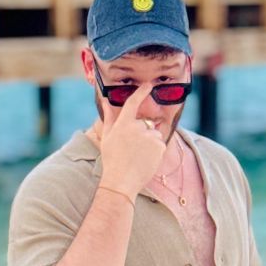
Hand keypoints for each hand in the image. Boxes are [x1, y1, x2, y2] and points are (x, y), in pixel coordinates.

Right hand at [97, 82, 166, 198]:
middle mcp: (137, 127)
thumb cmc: (112, 159)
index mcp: (123, 123)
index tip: (149, 85)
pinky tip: (146, 160)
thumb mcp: (108, 137)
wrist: (121, 180)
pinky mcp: (160, 146)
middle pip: (145, 124)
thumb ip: (109, 117)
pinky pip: (160, 144)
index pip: (133, 103)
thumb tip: (105, 102)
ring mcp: (149, 136)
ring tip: (138, 156)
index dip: (142, 92)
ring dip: (150, 143)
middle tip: (132, 149)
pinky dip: (155, 151)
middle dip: (142, 133)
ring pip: (154, 135)